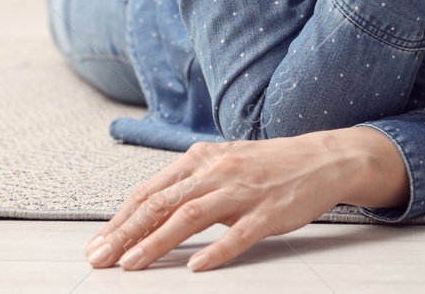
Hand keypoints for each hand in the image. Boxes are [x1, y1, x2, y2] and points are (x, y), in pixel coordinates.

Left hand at [85, 134, 361, 271]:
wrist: (326, 158)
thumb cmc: (273, 165)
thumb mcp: (225, 164)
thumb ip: (190, 182)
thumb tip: (147, 209)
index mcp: (204, 159)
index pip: (151, 191)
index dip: (120, 219)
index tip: (98, 244)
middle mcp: (220, 171)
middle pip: (164, 202)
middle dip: (126, 233)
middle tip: (100, 258)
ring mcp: (246, 190)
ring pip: (192, 215)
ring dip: (157, 241)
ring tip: (132, 264)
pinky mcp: (271, 210)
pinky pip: (241, 232)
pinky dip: (217, 250)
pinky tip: (196, 266)